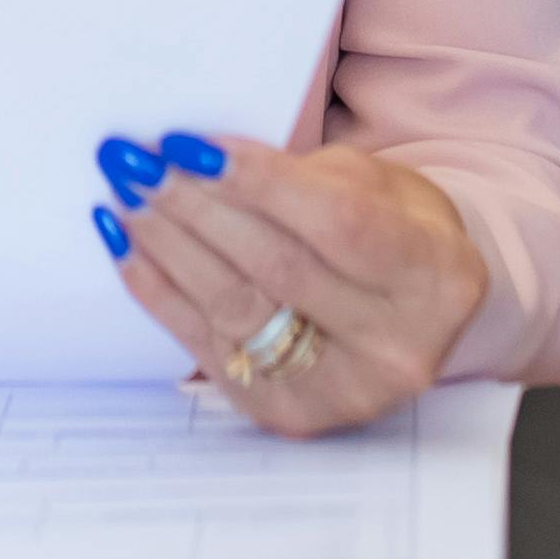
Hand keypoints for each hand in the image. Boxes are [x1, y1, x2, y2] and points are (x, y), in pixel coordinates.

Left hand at [93, 132, 485, 438]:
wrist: (412, 315)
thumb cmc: (391, 231)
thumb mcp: (378, 186)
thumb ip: (303, 178)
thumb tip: (198, 162)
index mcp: (436, 277)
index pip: (338, 223)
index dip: (257, 182)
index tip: (185, 143)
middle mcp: (396, 346)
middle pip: (276, 268)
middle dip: (194, 207)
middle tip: (133, 161)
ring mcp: (341, 392)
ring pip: (234, 309)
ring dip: (166, 246)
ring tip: (123, 194)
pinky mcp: (287, 414)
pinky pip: (206, 347)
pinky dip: (160, 292)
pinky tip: (128, 246)